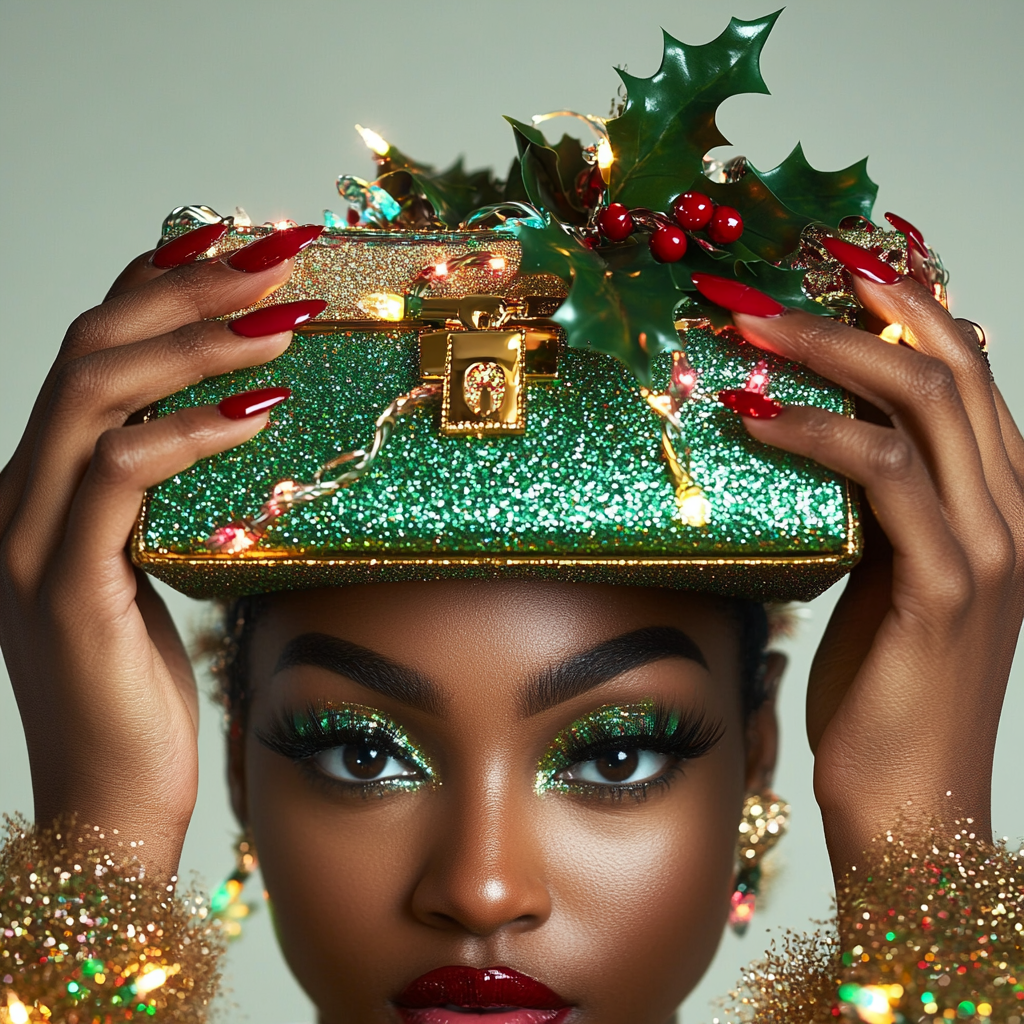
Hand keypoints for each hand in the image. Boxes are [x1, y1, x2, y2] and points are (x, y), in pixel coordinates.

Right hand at [0, 226, 309, 877]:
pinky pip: (120, 480)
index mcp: (43, 483)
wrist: (112, 797)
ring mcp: (30, 540)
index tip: (232, 239)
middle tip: (276, 258)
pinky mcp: (63, 590)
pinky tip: (259, 413)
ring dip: (197, 345)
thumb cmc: (146, 683)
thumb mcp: (162, 564)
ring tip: (284, 320)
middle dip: (188, 291)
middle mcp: (20, 495)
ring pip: (97, 397)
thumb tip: (252, 423)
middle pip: (94, 349)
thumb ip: (177, 495)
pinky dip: (190, 434)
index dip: (156, 283)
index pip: (95, 350)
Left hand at [730, 268, 1023, 870]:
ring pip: (921, 403)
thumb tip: (812, 440)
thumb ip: (870, 509)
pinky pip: (883, 476)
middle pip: (946, 367)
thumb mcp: (880, 578)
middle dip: (854, 312)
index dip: (902, 312)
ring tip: (743, 334)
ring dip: (825, 353)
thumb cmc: (883, 692)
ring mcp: (990, 546)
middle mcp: (1010, 511)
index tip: (830, 272)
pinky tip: (751, 420)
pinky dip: (815, 434)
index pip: (962, 376)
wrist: (908, 801)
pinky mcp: (949, 586)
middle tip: (762, 293)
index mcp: (996, 503)